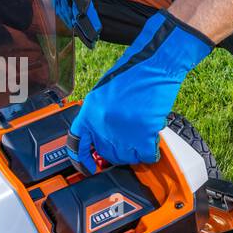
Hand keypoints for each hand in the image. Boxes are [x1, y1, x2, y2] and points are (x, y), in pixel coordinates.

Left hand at [67, 11, 212, 170]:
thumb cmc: (132, 74)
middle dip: (116, 153)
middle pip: (106, 153)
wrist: (154, 65)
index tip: (88, 167)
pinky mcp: (144, 134)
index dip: (82, 160)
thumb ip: (99, 116)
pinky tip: (153, 143)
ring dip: (135, 152)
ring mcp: (123, 131)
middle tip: (127, 144)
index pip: (78, 144)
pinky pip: (146, 155)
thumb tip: (102, 136)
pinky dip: (151, 152)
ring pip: (126, 157)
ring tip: (142, 140)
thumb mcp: (104, 94)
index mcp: (90, 112)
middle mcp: (103, 124)